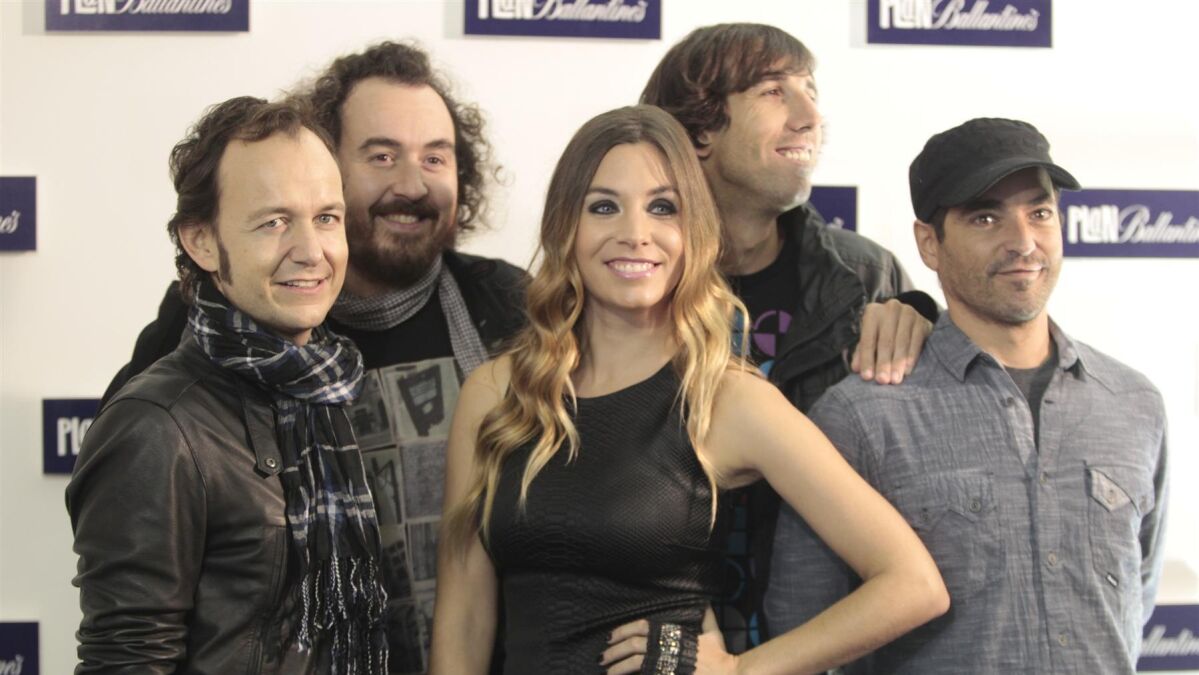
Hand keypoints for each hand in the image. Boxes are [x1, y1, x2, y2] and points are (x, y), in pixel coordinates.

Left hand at [601, 619, 738, 674]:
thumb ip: (707, 618)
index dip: (624, 630)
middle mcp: (666, 647)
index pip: (642, 627)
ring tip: (607, 671)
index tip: (611, 636)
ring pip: (634, 663)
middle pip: (633, 645)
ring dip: (618, 667)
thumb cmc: (720, 656)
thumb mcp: (713, 635)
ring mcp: (665, 664)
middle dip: (615, 650)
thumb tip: (705, 602)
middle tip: (603, 657)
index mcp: (673, 634)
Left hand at [851, 299, 931, 384]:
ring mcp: (909, 313)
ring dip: (898, 363)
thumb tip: (856, 368)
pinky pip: (916, 342)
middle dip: (883, 363)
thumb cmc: (883, 332)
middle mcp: (891, 309)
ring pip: (902, 342)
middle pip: (886, 341)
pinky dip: (911, 357)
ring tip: (895, 379)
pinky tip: (907, 371)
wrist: (907, 319)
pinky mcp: (923, 322)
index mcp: (873, 312)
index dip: (867, 359)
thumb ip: (863, 352)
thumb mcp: (871, 339)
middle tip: (883, 381)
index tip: (867, 377)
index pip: (868, 339)